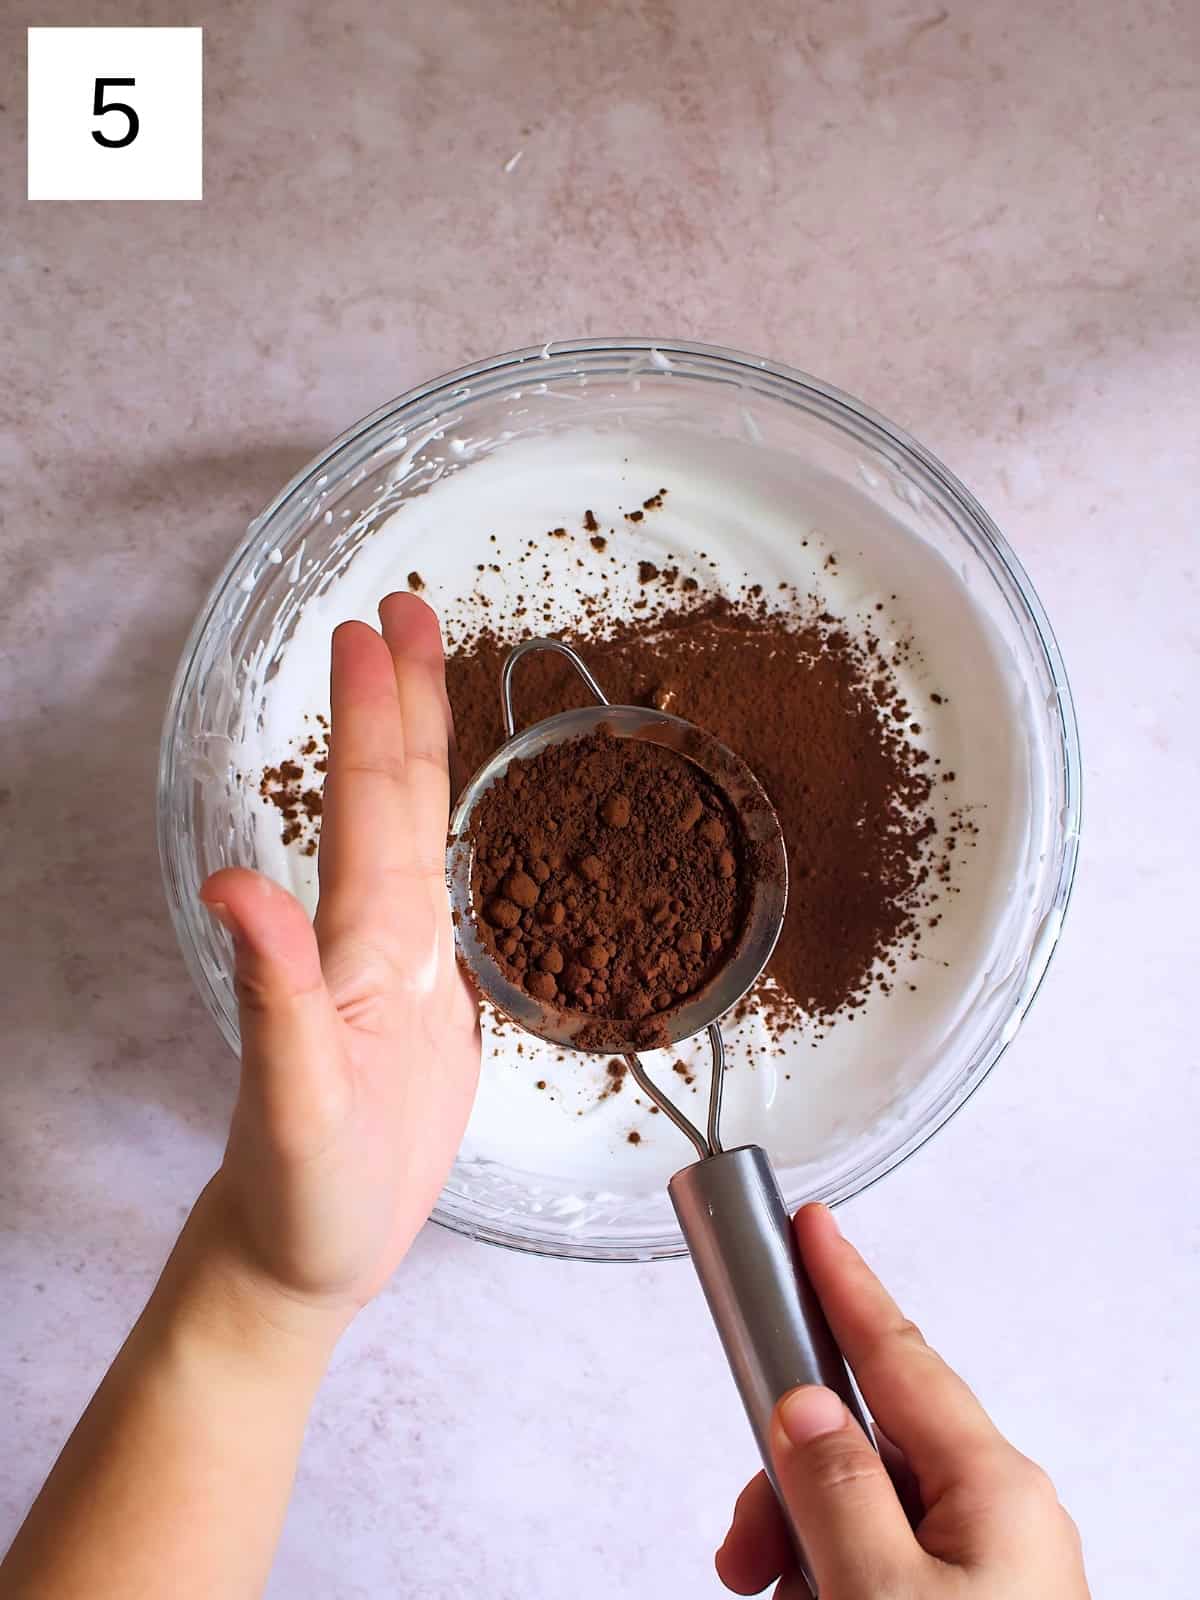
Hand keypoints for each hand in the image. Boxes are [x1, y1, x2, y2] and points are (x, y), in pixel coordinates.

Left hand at [199, 593, 479, 1338]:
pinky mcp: (438, 1002)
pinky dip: (462, 830)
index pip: (371, 805)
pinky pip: (455, 889)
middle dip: (403, 697)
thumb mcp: (295, 1100)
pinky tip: (473, 811)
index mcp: (356, 944)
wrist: (307, 1251)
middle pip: (398, 795)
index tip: (376, 626)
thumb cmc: (300, 1190)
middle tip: (409, 608)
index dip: (377, 713)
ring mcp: (407, 965)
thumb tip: (232, 885)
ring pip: (424, 831)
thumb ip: (274, 994)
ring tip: (438, 676)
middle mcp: (377, 936)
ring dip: (429, 746)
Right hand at [717, 1206, 1090, 1598]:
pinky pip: (888, 1561)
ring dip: (808, 1543)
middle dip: (791, 1479)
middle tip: (746, 1544)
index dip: (845, 1281)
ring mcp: (994, 1564)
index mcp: (993, 1486)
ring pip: (866, 1509)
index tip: (812, 1224)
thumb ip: (836, 1488)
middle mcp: (1000, 1512)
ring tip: (780, 1597)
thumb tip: (801, 1404)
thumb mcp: (880, 1591)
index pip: (896, 1353)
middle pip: (864, 1444)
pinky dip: (839, 1577)